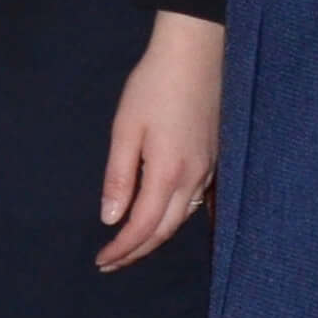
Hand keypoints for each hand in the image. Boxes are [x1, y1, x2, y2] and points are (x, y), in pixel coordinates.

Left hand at [97, 11, 223, 270]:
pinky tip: (161, 217)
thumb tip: (111, 218)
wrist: (196, 55)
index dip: (123, 248)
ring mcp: (209, 171)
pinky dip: (173, 219)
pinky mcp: (215, 160)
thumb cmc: (153, 86)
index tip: (101, 260)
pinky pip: (194, 203)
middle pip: (165, 230)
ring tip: (130, 246)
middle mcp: (194, 179)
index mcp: (168, 173)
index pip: (144, 226)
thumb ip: (119, 176)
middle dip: (137, 251)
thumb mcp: (126, 128)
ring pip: (182, 219)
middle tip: (111, 262)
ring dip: (156, 237)